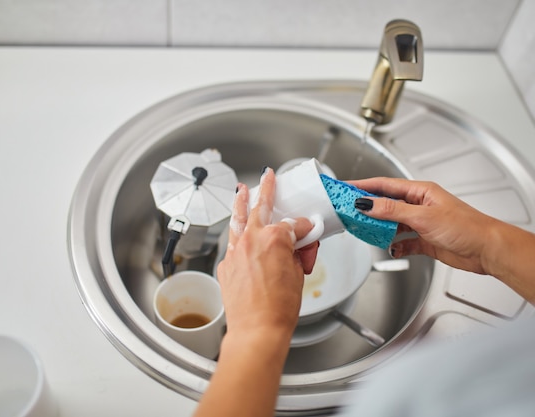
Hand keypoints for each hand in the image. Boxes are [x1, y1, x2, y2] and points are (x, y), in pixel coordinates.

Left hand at [217, 167, 318, 338]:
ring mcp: (236, 251)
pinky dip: (238, 237)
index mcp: (275, 238)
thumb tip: (297, 246)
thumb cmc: (279, 308)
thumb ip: (296, 254)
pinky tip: (240, 234)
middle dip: (265, 189)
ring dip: (241, 202)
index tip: (308, 231)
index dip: (304, 228)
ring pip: (238, 219)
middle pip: (260, 206)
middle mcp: (252, 240)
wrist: (257, 330)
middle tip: (267, 177)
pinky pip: (232, 244)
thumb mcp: (298, 275)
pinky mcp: (225, 264)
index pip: (294, 225)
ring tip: (241, 190)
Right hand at [350, 177, 534, 304]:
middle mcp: (420, 205)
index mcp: (420, 192)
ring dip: (380, 229)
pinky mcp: (426, 240)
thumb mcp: (423, 217)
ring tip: (365, 231)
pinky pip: (403, 241)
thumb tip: (368, 204)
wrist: (487, 251)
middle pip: (386, 204)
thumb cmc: (466, 228)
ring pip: (392, 223)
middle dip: (368, 209)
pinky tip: (392, 248)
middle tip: (349, 212)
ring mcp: (422, 223)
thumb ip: (392, 211)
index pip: (385, 186)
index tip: (346, 188)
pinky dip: (395, 245)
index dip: (363, 186)